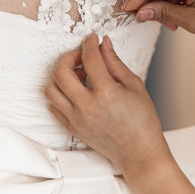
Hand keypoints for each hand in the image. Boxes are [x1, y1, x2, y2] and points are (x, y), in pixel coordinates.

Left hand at [45, 34, 172, 178]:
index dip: (90, 43)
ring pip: (51, 89)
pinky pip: (54, 106)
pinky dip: (60, 94)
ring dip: (61, 76)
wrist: (139, 153)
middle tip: (82, 56)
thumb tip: (104, 44)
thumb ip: (115, 63)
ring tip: (78, 75)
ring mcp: (76, 119)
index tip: (92, 39)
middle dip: (69, 57)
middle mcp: (87, 106)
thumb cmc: (143, 121)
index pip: (89, 58)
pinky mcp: (72, 128)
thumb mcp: (135, 86)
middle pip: (61, 72)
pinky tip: (75, 91)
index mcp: (106, 93)